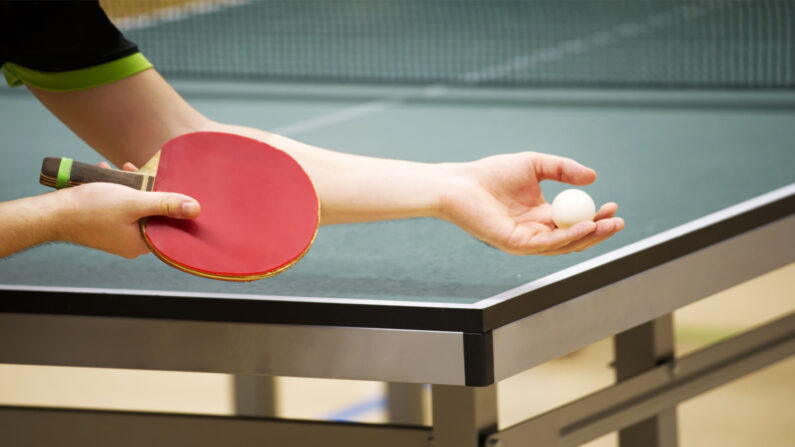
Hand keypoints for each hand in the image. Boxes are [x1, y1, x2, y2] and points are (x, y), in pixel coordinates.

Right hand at [53, 181, 199, 257]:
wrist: (51, 213)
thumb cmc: (90, 208)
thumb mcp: (134, 202)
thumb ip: (165, 204)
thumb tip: (196, 209)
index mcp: (142, 243)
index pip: (170, 227)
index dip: (175, 207)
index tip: (176, 189)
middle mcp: (130, 243)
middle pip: (152, 215)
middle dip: (150, 191)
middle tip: (145, 174)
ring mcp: (117, 234)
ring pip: (134, 207)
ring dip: (132, 186)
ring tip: (124, 170)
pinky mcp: (104, 224)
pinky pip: (119, 206)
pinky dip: (117, 189)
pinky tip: (109, 173)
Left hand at [439, 152, 623, 254]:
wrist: (462, 183)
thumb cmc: (492, 173)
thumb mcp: (535, 165)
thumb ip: (563, 169)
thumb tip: (593, 178)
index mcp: (541, 215)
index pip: (575, 221)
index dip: (596, 216)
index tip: (614, 205)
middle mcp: (536, 231)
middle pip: (575, 238)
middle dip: (599, 231)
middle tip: (619, 221)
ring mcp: (527, 241)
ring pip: (564, 245)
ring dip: (589, 236)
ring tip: (608, 224)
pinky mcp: (516, 245)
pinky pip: (547, 244)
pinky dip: (568, 237)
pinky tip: (585, 226)